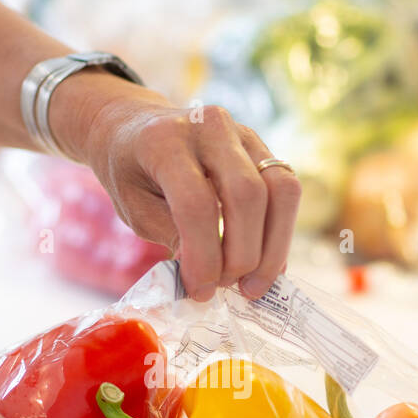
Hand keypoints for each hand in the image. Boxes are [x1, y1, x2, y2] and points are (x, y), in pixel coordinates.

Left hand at [51, 74, 301, 301]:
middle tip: (228, 287)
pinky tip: (264, 263)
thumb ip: (172, 236)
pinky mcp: (262, 146)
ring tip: (253, 285)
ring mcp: (243, 132)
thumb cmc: (130, 172)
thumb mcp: (134, 209)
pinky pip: (286, 190)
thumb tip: (211, 276)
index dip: (204, 256)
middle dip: (243, 254)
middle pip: (247, 194)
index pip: (197, 204)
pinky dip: (279, 233)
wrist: (134, 127)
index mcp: (165, 141)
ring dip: (273, 247)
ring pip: (281, 189)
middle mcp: (210, 127)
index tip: (200, 290)